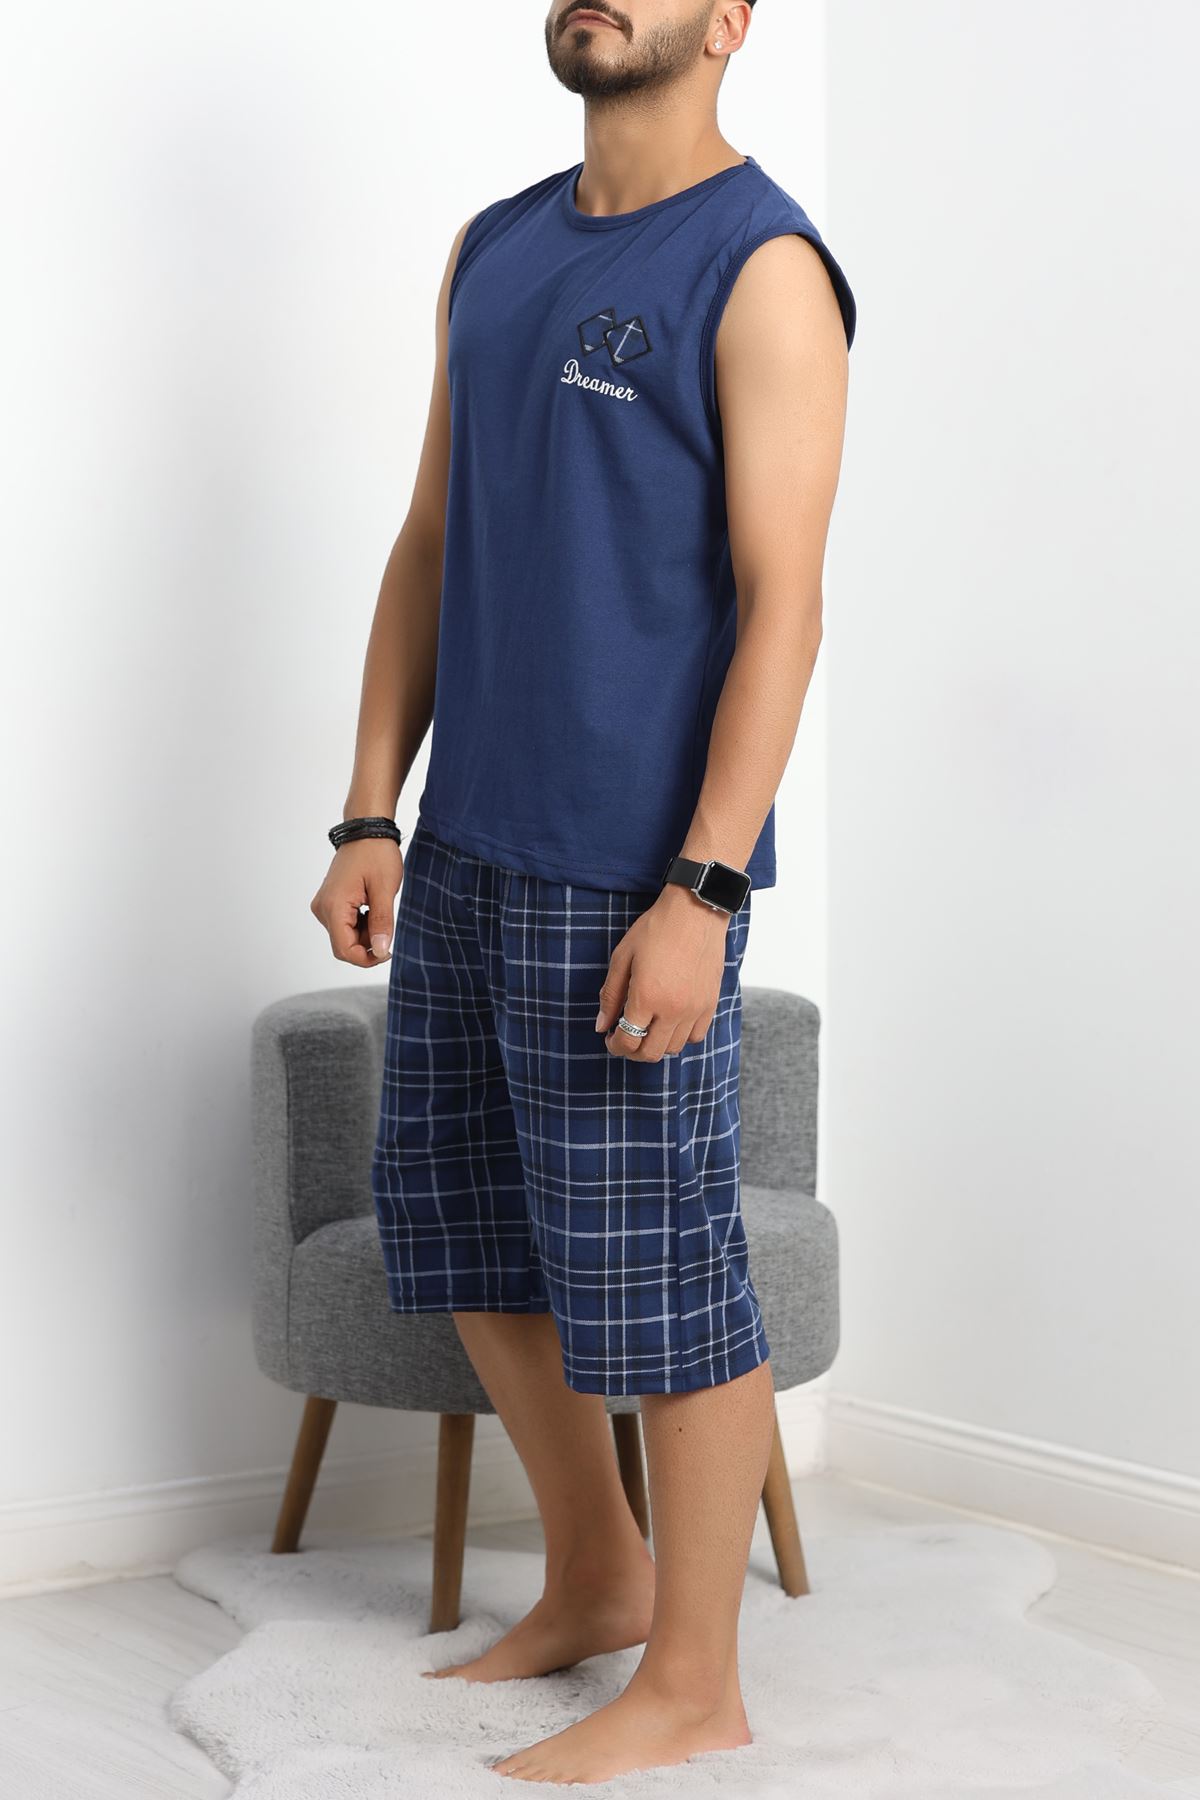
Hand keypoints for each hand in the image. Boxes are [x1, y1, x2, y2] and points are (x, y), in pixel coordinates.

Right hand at [310, 838, 402, 967]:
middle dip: (367, 945)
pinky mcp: (329, 902)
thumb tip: (381, 950)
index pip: (344, 951)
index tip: (388, 951)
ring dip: (365, 934)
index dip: (367, 959)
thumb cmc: (376, 854)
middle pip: (343, 946)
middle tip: (388, 928)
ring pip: (344, 937)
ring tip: (380, 910)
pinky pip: (343, 925)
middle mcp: (322, 908)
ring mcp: (324, 905)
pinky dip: (360, 925)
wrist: (366, 831)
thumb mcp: (385, 890)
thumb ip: (382, 922)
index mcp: (334, 906)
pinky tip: (372, 908)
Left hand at [595, 884, 729, 1061]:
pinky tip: (670, 1020)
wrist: (695, 912)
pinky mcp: (710, 1004)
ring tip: (648, 1026)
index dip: (615, 1046)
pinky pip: (695, 1036)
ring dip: (656, 1043)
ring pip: (673, 1048)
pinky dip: (680, 1036)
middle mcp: (672, 1010)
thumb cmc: (655, 930)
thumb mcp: (622, 958)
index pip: (628, 1040)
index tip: (611, 1037)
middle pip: (650, 1053)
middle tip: (625, 1036)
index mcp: (646, 998)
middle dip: (633, 1051)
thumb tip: (601, 1026)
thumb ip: (610, 995)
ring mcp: (695, 1009)